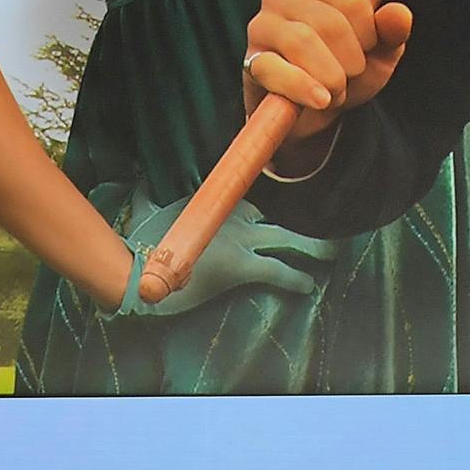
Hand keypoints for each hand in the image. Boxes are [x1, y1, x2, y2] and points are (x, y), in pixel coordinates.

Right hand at [117, 189, 336, 317]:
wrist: (139, 269)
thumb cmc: (141, 242)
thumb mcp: (145, 212)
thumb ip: (146, 196)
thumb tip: (136, 182)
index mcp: (217, 206)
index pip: (254, 205)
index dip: (268, 214)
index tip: (278, 220)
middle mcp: (234, 221)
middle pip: (280, 220)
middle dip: (304, 227)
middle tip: (328, 234)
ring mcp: (239, 241)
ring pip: (288, 241)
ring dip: (313, 248)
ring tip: (333, 254)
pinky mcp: (239, 267)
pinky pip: (276, 271)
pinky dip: (294, 279)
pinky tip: (308, 287)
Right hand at [242, 0, 414, 141]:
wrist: (313, 113)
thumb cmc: (343, 69)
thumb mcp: (378, 51)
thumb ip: (392, 30)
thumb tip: (399, 13)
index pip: (354, 1)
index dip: (369, 35)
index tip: (364, 51)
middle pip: (331, 23)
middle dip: (350, 61)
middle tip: (349, 78)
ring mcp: (261, 26)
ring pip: (302, 41)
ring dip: (331, 77)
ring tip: (335, 92)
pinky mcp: (251, 60)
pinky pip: (276, 69)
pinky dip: (303, 88)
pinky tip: (320, 100)